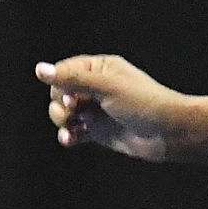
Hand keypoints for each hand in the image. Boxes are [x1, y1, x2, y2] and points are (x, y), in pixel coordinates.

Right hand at [36, 54, 182, 161]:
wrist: (169, 133)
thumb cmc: (143, 103)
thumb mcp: (106, 86)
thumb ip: (71, 78)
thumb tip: (39, 69)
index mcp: (99, 69)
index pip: (62, 72)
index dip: (60, 85)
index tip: (71, 97)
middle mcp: (95, 88)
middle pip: (58, 93)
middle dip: (60, 105)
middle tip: (74, 112)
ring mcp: (96, 110)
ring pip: (62, 114)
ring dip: (62, 121)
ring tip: (74, 128)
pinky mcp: (98, 132)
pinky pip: (73, 132)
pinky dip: (68, 136)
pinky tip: (71, 139)